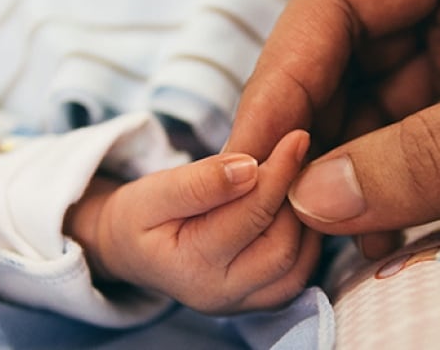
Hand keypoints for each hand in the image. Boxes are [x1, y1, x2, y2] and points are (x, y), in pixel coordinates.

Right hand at [65, 130, 320, 313]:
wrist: (133, 250)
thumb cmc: (140, 216)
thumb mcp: (155, 191)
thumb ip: (200, 182)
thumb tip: (250, 168)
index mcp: (190, 267)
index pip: (250, 216)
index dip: (278, 173)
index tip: (296, 137)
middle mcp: (221, 295)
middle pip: (282, 247)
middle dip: (295, 198)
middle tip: (300, 156)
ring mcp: (243, 303)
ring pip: (298, 264)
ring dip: (306, 219)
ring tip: (297, 178)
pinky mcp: (260, 300)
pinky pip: (299, 273)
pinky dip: (306, 238)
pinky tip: (295, 205)